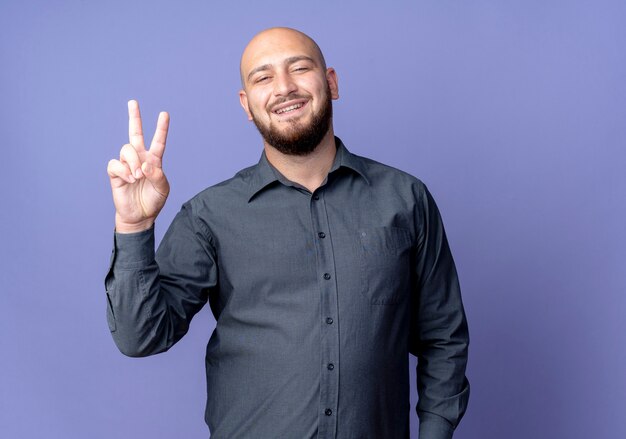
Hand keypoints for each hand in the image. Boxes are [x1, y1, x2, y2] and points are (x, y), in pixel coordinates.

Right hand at [107, 100, 169, 232]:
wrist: (140, 216)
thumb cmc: (153, 201)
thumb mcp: (162, 189)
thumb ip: (158, 176)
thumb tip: (145, 165)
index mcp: (154, 161)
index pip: (158, 141)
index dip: (161, 128)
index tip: (164, 114)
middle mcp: (140, 159)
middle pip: (135, 133)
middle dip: (134, 117)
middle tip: (133, 102)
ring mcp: (127, 165)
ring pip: (126, 149)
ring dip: (133, 161)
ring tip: (138, 177)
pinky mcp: (116, 173)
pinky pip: (116, 164)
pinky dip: (123, 171)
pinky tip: (129, 179)